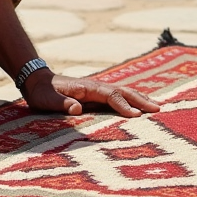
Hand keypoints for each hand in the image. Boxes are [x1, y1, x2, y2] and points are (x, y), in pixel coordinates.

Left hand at [24, 72, 160, 117]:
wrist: (38, 80)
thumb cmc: (42, 93)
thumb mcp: (47, 100)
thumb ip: (61, 104)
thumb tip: (77, 108)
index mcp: (87, 88)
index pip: (111, 95)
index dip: (124, 105)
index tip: (136, 115)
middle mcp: (96, 86)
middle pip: (123, 91)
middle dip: (141, 100)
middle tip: (158, 109)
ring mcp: (98, 89)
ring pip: (123, 92)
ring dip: (140, 98)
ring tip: (156, 106)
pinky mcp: (97, 94)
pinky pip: (118, 96)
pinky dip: (132, 100)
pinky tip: (140, 105)